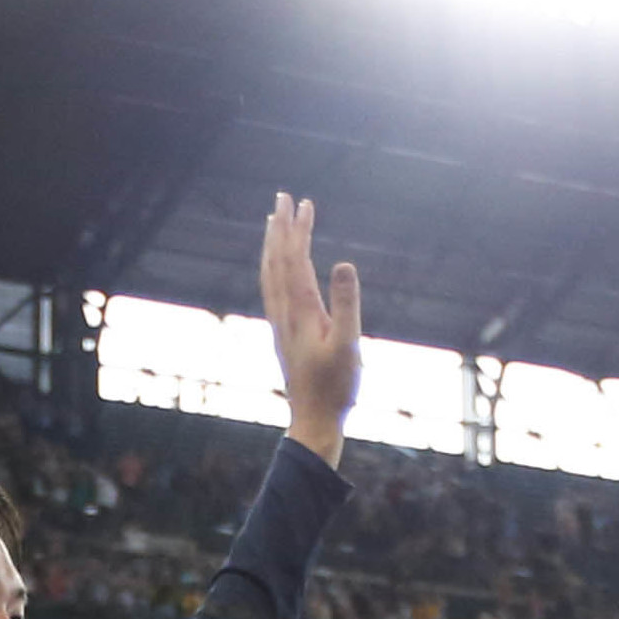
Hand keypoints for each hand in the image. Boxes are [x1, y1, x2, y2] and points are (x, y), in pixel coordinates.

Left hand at [260, 194, 359, 469]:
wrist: (313, 420)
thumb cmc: (335, 387)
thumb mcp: (348, 344)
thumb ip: (347, 303)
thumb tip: (344, 264)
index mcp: (301, 311)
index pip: (295, 259)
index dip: (298, 229)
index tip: (303, 202)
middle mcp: (284, 313)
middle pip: (276, 260)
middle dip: (280, 227)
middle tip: (283, 197)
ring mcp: (281, 323)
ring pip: (270, 274)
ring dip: (272, 245)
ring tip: (273, 221)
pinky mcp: (283, 333)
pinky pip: (272, 290)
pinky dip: (273, 268)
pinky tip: (277, 266)